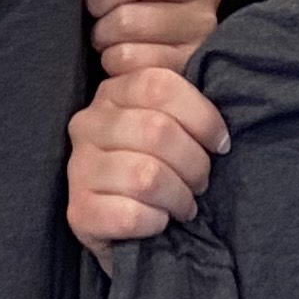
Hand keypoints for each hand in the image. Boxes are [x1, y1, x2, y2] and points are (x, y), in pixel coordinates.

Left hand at [56, 0, 222, 77]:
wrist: (162, 66)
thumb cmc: (134, 11)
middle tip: (93, 13)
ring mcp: (202, 25)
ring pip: (129, 21)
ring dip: (103, 34)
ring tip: (107, 40)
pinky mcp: (189, 63)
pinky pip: (130, 58)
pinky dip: (112, 63)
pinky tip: (119, 62)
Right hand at [67, 64, 229, 256]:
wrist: (137, 236)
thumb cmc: (167, 167)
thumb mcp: (177, 118)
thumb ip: (181, 83)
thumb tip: (196, 63)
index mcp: (113, 92)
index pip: (159, 85)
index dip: (201, 116)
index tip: (219, 143)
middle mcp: (88, 123)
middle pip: (157, 130)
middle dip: (194, 163)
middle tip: (200, 182)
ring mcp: (78, 167)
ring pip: (146, 176)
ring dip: (179, 197)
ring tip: (184, 205)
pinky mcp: (78, 212)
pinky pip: (130, 215)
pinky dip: (156, 222)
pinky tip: (159, 222)